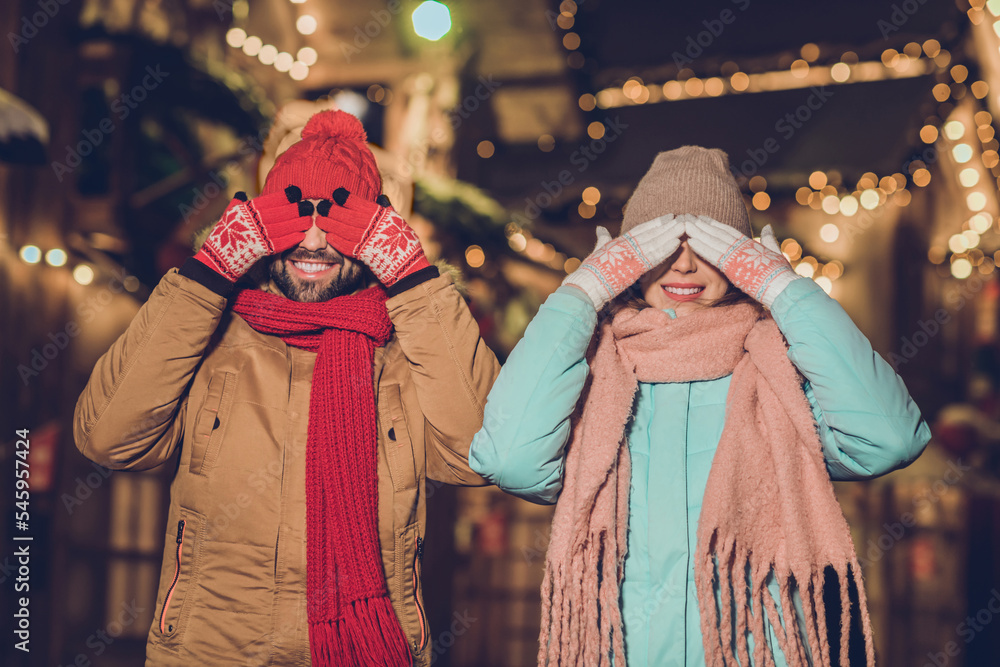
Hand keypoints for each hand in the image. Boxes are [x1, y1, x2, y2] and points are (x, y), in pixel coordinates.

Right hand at [193, 187, 313, 281]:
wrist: (218, 259)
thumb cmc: (223, 235)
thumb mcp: (228, 215)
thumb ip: (237, 204)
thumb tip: (242, 194)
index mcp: (246, 209)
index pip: (269, 200)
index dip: (285, 196)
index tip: (296, 192)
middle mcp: (252, 220)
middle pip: (280, 213)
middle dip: (296, 209)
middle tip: (309, 207)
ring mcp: (257, 235)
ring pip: (283, 227)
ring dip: (298, 223)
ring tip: (308, 220)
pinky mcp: (261, 249)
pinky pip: (280, 243)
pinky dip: (291, 239)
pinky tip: (300, 235)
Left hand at [316, 188, 429, 286]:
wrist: (408, 265)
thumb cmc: (405, 241)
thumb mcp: (398, 220)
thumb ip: (387, 209)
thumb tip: (380, 197)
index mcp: (379, 215)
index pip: (357, 203)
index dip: (344, 197)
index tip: (336, 193)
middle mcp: (370, 226)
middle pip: (346, 216)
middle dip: (331, 210)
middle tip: (321, 206)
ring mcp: (365, 241)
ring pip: (342, 230)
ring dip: (329, 225)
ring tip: (320, 220)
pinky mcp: (362, 255)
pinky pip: (345, 246)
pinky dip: (336, 241)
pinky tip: (329, 236)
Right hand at [563, 214, 685, 310]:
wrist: (585, 286)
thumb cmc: (588, 271)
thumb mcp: (597, 251)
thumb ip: (602, 239)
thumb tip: (600, 228)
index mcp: (618, 242)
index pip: (640, 230)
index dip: (655, 223)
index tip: (667, 217)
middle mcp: (625, 246)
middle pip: (650, 234)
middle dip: (666, 226)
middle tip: (682, 218)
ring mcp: (630, 257)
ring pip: (654, 243)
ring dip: (669, 235)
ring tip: (683, 227)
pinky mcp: (634, 268)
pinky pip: (653, 258)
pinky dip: (665, 250)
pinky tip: (676, 243)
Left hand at [684, 216, 798, 308]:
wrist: (783, 287)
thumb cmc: (781, 273)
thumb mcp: (775, 252)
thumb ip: (769, 239)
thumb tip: (767, 226)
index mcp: (750, 243)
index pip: (728, 231)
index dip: (714, 224)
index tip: (703, 218)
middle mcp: (742, 247)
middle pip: (718, 233)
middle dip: (703, 225)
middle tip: (688, 217)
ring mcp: (737, 256)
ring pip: (713, 241)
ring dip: (698, 233)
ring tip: (685, 225)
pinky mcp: (732, 267)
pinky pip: (713, 255)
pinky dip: (702, 248)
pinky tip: (691, 241)